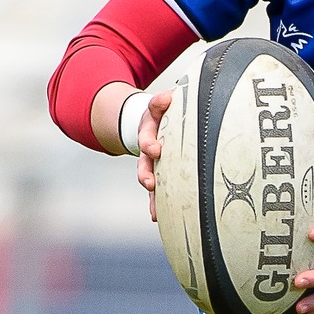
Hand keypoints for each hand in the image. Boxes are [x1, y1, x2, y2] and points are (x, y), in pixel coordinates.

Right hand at [136, 89, 172, 223]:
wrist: (152, 122)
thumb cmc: (166, 113)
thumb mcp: (163, 103)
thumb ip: (163, 100)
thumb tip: (168, 96)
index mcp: (152, 124)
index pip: (150, 128)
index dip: (151, 139)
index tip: (156, 148)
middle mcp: (148, 144)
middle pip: (144, 157)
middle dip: (147, 171)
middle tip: (151, 181)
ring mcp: (150, 160)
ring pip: (147, 175)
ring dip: (150, 188)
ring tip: (153, 201)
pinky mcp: (156, 173)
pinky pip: (156, 190)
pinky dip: (155, 203)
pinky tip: (156, 216)